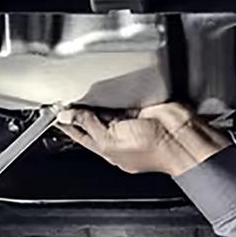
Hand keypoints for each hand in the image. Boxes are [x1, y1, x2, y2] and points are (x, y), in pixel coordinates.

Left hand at [56, 102, 230, 175]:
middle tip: (64, 97)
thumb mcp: (111, 140)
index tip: (54, 112)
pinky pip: (121, 97)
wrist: (181, 137)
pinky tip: (104, 86)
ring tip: (79, 90)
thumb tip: (69, 116)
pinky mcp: (140, 106)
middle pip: (91, 120)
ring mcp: (129, 121)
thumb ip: (89, 126)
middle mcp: (117, 136)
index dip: (67, 124)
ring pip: (105, 107)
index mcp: (108, 149)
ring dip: (94, 100)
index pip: (81, 135)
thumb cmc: (154, 149)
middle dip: (79, 110)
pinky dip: (112, 92)